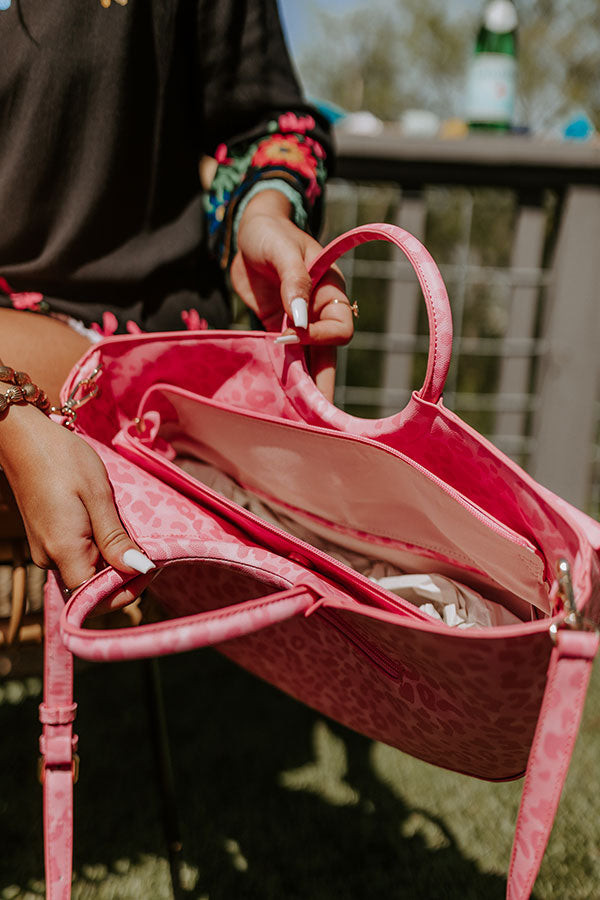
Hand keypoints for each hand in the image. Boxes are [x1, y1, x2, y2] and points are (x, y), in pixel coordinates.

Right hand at [0, 405, 155, 608]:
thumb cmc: (62, 459)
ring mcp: (46, 549)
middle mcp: (50, 558)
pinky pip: (78, 555)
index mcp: (63, 550)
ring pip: (87, 570)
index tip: (151, 567)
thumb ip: (115, 538)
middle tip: (149, 547)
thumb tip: (138, 569)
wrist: (24, 437)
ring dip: (113, 559)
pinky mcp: (48, 539)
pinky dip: (99, 548)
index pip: (96, 596)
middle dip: (124, 573)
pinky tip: (112, 525)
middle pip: (93, 586)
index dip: (127, 590)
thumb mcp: (97, 495)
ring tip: (132, 532)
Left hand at [231, 190, 354, 399]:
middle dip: (322, 385)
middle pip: (328, 355)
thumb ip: (295, 282)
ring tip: (300, 421)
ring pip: (308, 363)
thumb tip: (301, 320)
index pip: (338, 328)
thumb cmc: (270, 234)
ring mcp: (300, 325)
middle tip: (319, 419)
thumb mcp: (283, 251)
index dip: (317, 336)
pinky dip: (282, 376)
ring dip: (303, 388)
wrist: (248, 232)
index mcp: (332, 293)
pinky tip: (277, 399)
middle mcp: (321, 313)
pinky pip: (285, 358)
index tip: (288, 333)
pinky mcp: (278, 331)